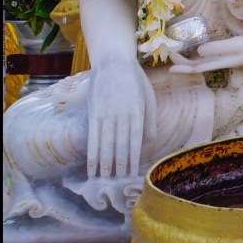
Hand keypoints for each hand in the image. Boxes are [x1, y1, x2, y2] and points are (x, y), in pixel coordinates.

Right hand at [86, 57, 156, 177]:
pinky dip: (91, 152)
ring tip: (103, 179)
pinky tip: (91, 165)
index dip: (133, 157)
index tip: (132, 173)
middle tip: (119, 182)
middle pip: (120, 143)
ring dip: (104, 162)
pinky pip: (92, 135)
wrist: (114, 60)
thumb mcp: (149, 96)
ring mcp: (106, 112)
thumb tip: (151, 140)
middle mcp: (121, 113)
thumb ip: (150, 119)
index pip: (135, 139)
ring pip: (105, 142)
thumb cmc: (135, 80)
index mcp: (137, 110)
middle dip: (119, 164)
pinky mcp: (93, 111)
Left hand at [167, 36, 242, 72]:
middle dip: (180, 63)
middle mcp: (215, 63)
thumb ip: (218, 48)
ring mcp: (218, 61)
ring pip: (197, 63)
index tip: (170, 61)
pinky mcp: (221, 57)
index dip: (181, 66)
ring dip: (184, 60)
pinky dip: (192, 56)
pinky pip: (202, 59)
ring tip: (174, 52)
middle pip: (193, 67)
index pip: (195, 68)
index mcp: (217, 63)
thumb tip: (199, 51)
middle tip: (168, 53)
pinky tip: (189, 52)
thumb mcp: (235, 45)